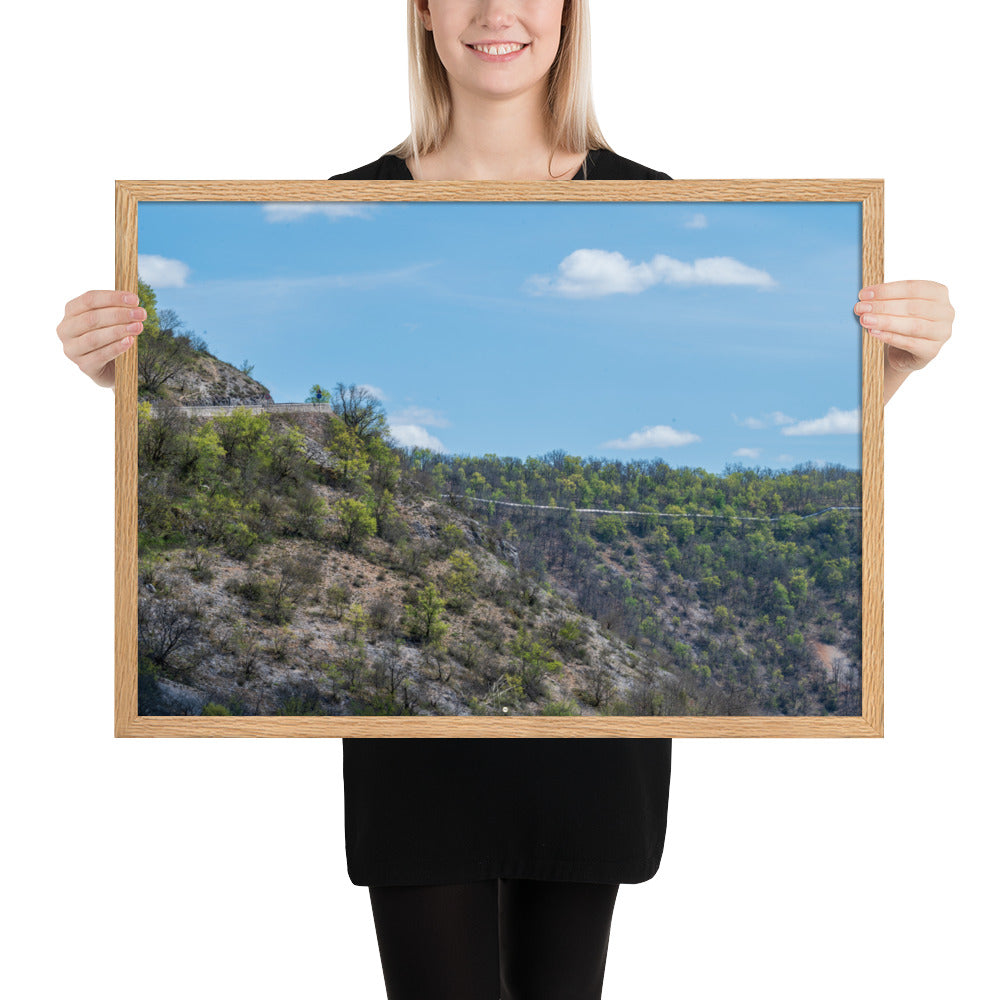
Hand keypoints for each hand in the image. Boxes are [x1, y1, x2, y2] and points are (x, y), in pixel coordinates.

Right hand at [57, 290, 146, 388]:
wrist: (112, 368)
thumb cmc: (110, 338)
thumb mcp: (110, 320)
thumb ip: (116, 309)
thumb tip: (132, 303)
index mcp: (71, 312)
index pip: (89, 299)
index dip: (112, 298)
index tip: (134, 299)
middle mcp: (66, 330)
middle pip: (91, 318)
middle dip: (119, 314)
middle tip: (141, 314)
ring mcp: (72, 349)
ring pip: (94, 337)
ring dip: (119, 331)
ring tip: (138, 327)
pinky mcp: (84, 366)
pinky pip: (100, 355)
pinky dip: (116, 347)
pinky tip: (129, 341)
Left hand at [854, 280, 953, 402]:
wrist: (903, 352)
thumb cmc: (900, 323)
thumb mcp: (897, 307)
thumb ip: (886, 299)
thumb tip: (864, 297)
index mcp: (938, 293)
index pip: (913, 287)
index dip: (887, 290)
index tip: (864, 294)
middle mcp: (945, 312)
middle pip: (912, 307)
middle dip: (883, 306)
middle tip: (860, 308)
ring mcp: (942, 333)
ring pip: (913, 325)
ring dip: (886, 322)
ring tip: (865, 320)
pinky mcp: (932, 351)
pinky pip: (910, 343)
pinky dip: (890, 337)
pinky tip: (874, 333)